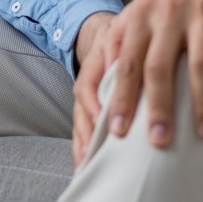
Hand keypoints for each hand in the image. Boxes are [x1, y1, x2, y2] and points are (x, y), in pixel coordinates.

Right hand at [71, 10, 115, 165]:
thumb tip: (121, 64)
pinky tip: (83, 166)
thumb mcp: (124, 36)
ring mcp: (86, 97)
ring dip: (82, 142)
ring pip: (78, 121)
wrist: (111, 35)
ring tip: (85, 164)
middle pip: (80, 108)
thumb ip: (121, 49)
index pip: (87, 84)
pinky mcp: (88, 110)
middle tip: (91, 150)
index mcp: (95, 63)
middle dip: (85, 130)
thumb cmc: (124, 40)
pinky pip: (81, 129)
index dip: (93, 102)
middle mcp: (86, 82)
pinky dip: (81, 147)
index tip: (101, 118)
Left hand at [72, 0, 202, 164]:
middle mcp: (167, 12)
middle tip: (157, 144)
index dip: (117, 96)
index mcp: (141, 13)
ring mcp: (201, 15)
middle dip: (156, 109)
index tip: (114, 132)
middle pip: (156, 67)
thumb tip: (103, 82)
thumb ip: (124, 38)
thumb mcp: (146, 6)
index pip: (122, 60)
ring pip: (199, 67)